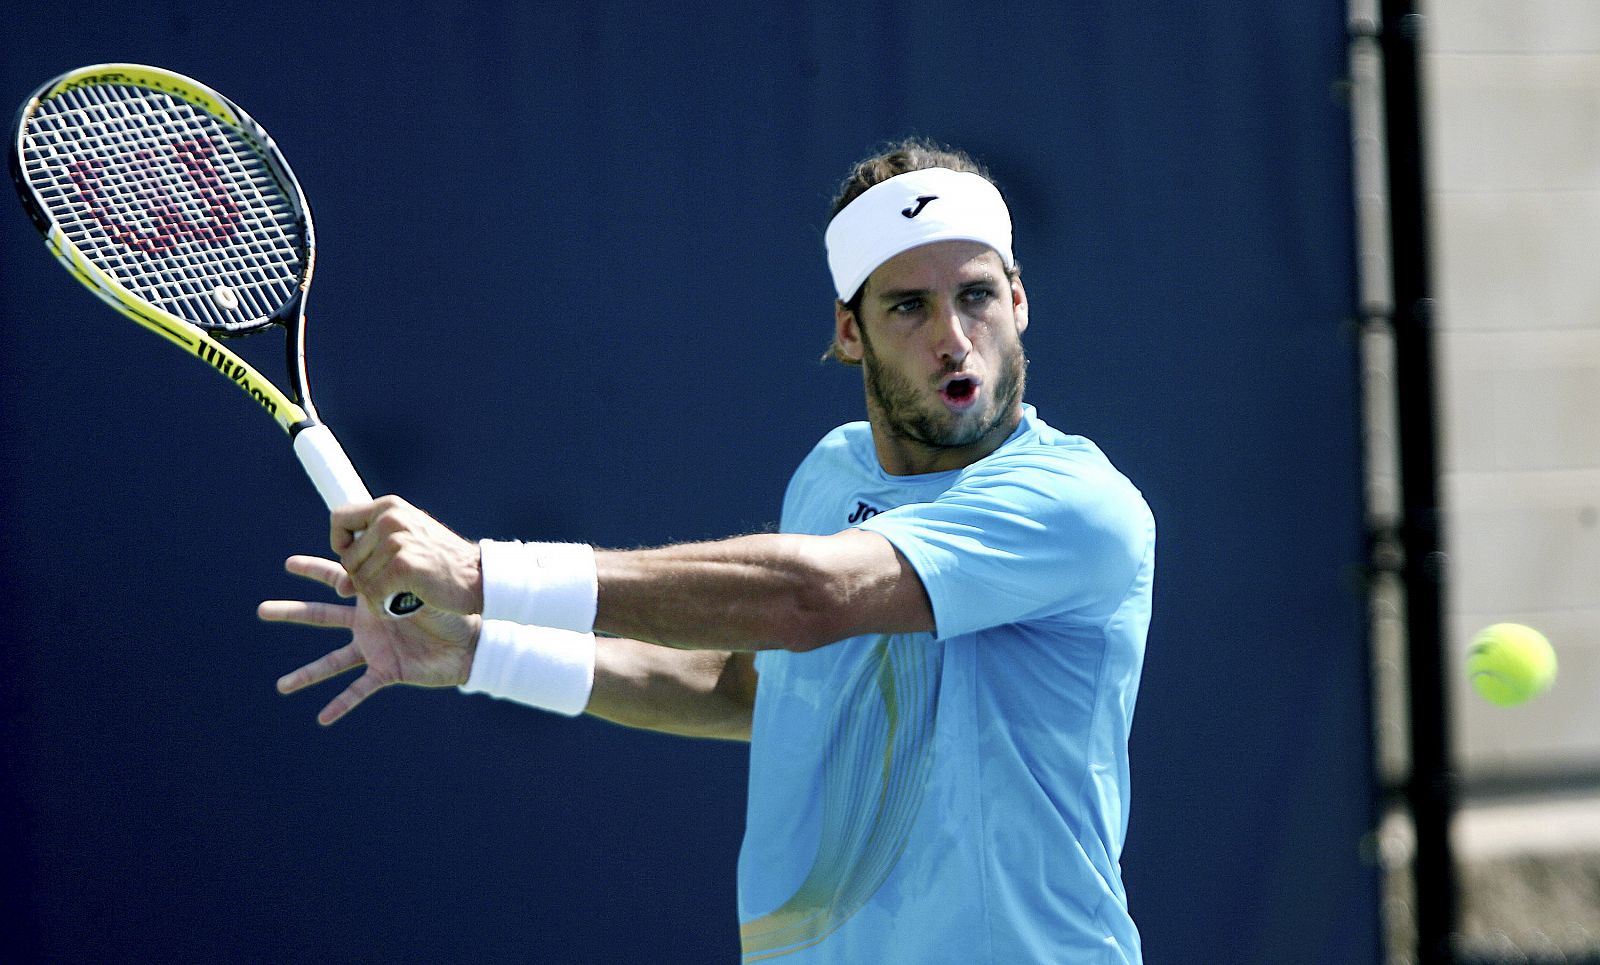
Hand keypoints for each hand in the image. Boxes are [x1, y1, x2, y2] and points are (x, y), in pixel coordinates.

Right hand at [260, 555, 480, 724]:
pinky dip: (341, 703)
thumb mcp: (421, 585)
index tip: (289, 563)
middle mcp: (366, 623)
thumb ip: (398, 577)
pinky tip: (322, 718)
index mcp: (374, 598)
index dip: (314, 570)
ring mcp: (373, 649)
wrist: (471, 640)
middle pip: (321, 617)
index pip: (338, 580)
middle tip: (261, 609)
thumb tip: (376, 567)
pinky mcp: (386, 671)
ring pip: (332, 662)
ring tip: (281, 686)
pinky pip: (359, 690)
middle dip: (291, 613)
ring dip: (306, 675)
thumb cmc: (450, 608)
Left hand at [330, 495, 483, 615]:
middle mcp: (390, 519)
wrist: (480, 577)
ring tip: (400, 595)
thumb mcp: (409, 542)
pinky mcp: (402, 566)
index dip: (341, 542)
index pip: (339, 518)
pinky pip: (372, 594)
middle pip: (347, 558)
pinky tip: (400, 607)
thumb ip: (375, 554)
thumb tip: (340, 585)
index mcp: (389, 507)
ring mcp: (396, 542)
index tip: (359, 558)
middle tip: (390, 585)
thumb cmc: (443, 564)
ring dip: (375, 596)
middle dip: (362, 578)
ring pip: (358, 579)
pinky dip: (381, 607)